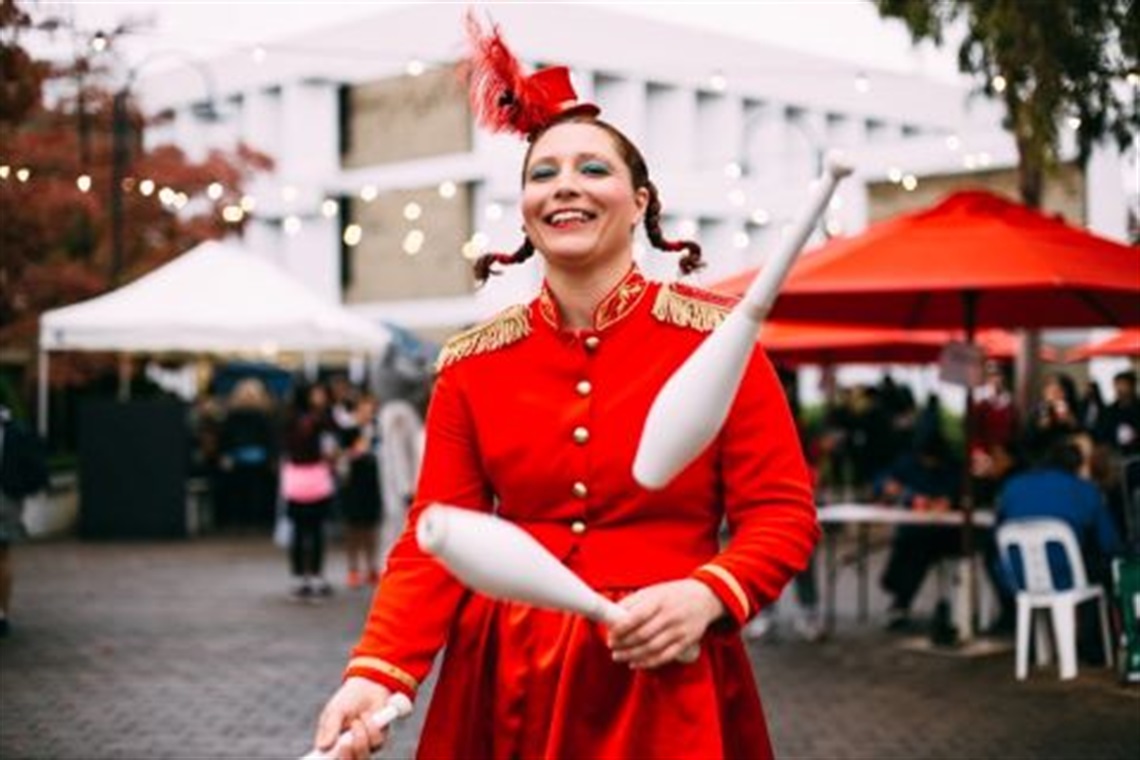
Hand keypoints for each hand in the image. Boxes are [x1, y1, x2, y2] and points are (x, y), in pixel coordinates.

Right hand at [313, 677, 394, 759]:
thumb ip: (330, 727)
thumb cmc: (348, 700)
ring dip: (360, 736)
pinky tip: (367, 716)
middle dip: (347, 755)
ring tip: (357, 720)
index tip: (331, 754)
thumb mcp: (336, 710)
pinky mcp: (377, 742)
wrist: (369, 687)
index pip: (327, 759)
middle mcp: (346, 750)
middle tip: (346, 743)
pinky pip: (376, 743)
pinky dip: (372, 728)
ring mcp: (363, 748)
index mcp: (330, 745)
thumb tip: (322, 747)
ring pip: (363, 756)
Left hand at [608, 579, 723, 669]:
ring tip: (618, 656)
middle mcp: (670, 616)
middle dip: (623, 644)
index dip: (621, 628)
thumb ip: (633, 602)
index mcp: (659, 600)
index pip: (637, 616)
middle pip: (642, 635)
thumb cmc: (673, 594)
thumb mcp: (654, 591)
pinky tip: (635, 663)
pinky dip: (647, 663)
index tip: (610, 634)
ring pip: (652, 648)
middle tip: (612, 646)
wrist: (705, 597)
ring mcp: (679, 631)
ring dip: (631, 655)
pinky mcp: (686, 643)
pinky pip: (664, 657)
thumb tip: (612, 615)